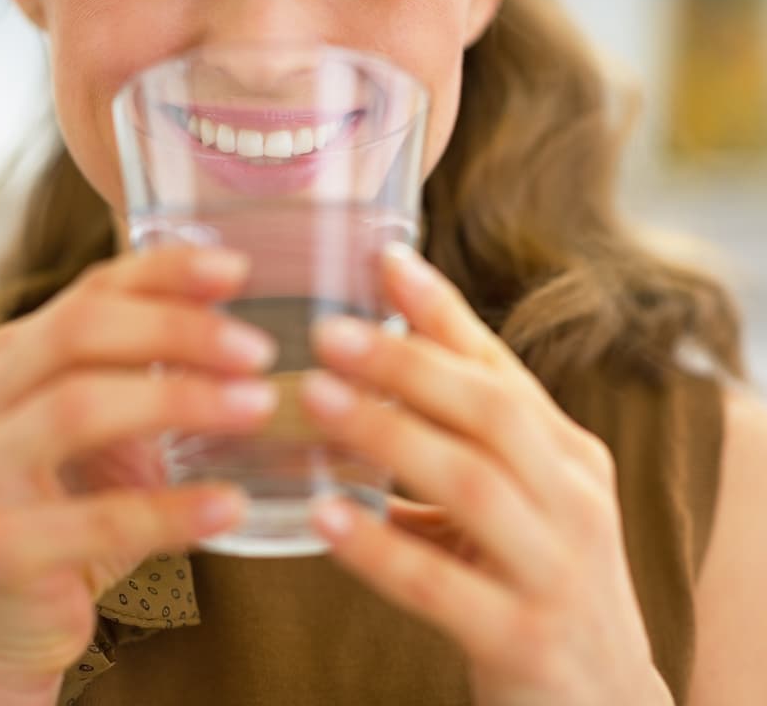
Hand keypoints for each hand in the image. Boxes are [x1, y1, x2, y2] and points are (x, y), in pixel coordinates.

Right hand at [0, 246, 279, 702]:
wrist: (4, 621)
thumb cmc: (70, 509)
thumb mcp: (106, 431)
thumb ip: (146, 373)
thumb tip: (239, 324)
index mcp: (11, 359)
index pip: (89, 291)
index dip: (164, 272)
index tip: (240, 270)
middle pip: (78, 332)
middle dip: (178, 330)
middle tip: (259, 351)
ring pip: (78, 408)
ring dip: (180, 401)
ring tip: (257, 408)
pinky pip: (98, 519)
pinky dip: (174, 510)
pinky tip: (231, 507)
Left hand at [300, 243, 672, 704]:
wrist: (605, 702)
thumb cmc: (542, 579)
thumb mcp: (520, 500)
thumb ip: (462, 442)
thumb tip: (371, 379)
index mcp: (566, 456)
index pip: (501, 368)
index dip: (442, 312)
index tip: (384, 259)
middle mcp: (573, 499)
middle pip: (490, 411)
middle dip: (408, 364)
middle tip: (330, 331)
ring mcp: (556, 569)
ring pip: (469, 483)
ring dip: (387, 435)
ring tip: (315, 400)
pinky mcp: (523, 639)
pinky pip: (440, 585)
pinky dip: (379, 546)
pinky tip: (322, 517)